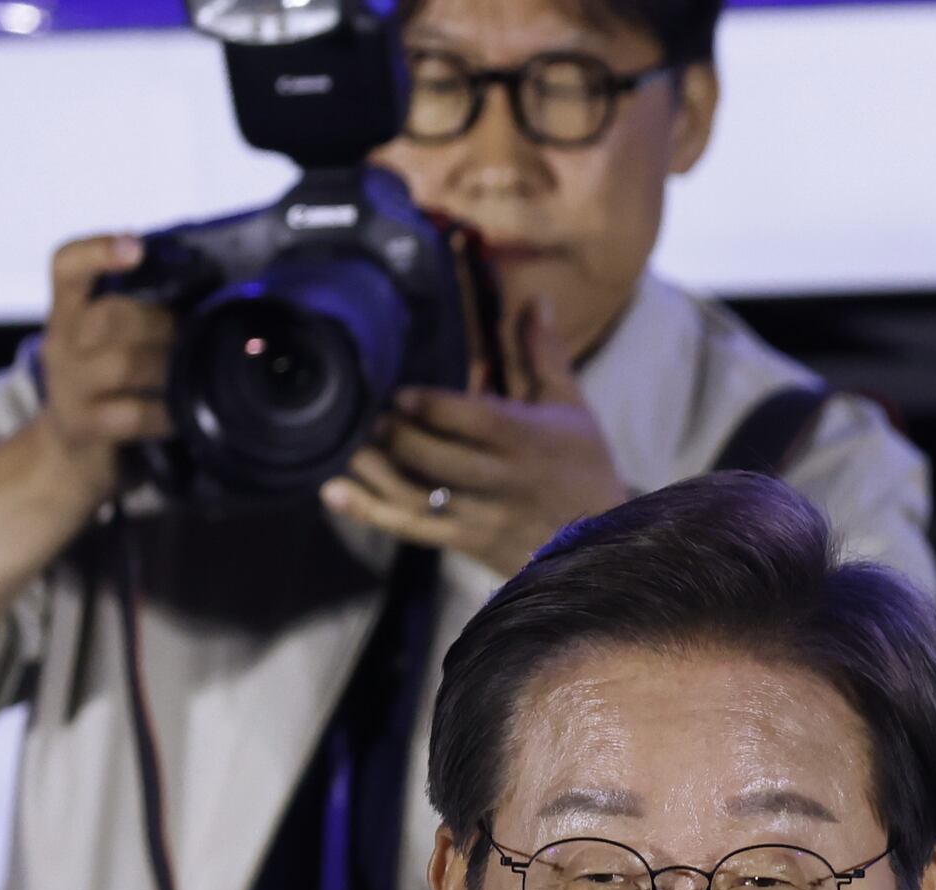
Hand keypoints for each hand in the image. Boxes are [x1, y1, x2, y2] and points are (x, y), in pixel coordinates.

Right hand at [31, 235, 177, 483]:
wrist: (70, 457)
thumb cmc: (108, 390)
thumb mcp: (108, 345)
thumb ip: (139, 315)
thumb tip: (210, 291)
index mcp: (68, 312)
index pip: (66, 265)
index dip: (97, 250)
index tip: (136, 245)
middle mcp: (61, 342)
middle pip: (110, 314)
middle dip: (164, 323)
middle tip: (198, 335)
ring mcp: (69, 386)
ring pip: (123, 362)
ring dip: (169, 366)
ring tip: (195, 372)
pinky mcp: (84, 426)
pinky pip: (133, 413)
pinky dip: (166, 413)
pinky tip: (183, 415)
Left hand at [327, 298, 635, 571]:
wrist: (602, 545)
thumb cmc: (584, 468)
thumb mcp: (571, 408)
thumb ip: (544, 354)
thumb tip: (538, 298)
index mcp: (524, 439)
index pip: (471, 420)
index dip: (430, 406)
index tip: (399, 393)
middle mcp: (499, 479)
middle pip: (436, 458)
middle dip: (397, 436)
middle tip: (373, 418)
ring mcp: (480, 515)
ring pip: (417, 495)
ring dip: (376, 471)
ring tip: (350, 449)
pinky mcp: (467, 543)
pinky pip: (412, 528)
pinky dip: (369, 511)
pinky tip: (333, 492)